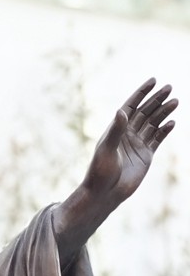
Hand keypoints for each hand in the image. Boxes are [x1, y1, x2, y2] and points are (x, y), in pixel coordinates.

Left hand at [82, 78, 176, 207]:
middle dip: (157, 99)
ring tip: (175, 102)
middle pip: (145, 112)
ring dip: (164, 112)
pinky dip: (165, 130)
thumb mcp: (107, 149)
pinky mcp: (146, 155)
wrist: (105, 194)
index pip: (130, 106)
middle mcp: (127, 134)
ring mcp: (137, 144)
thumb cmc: (100, 172)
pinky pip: (158, 139)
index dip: (141, 93)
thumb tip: (122, 111)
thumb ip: (116, 130)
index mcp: (116, 129)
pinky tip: (172, 122)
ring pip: (153, 123)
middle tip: (169, 88)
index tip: (153, 80)